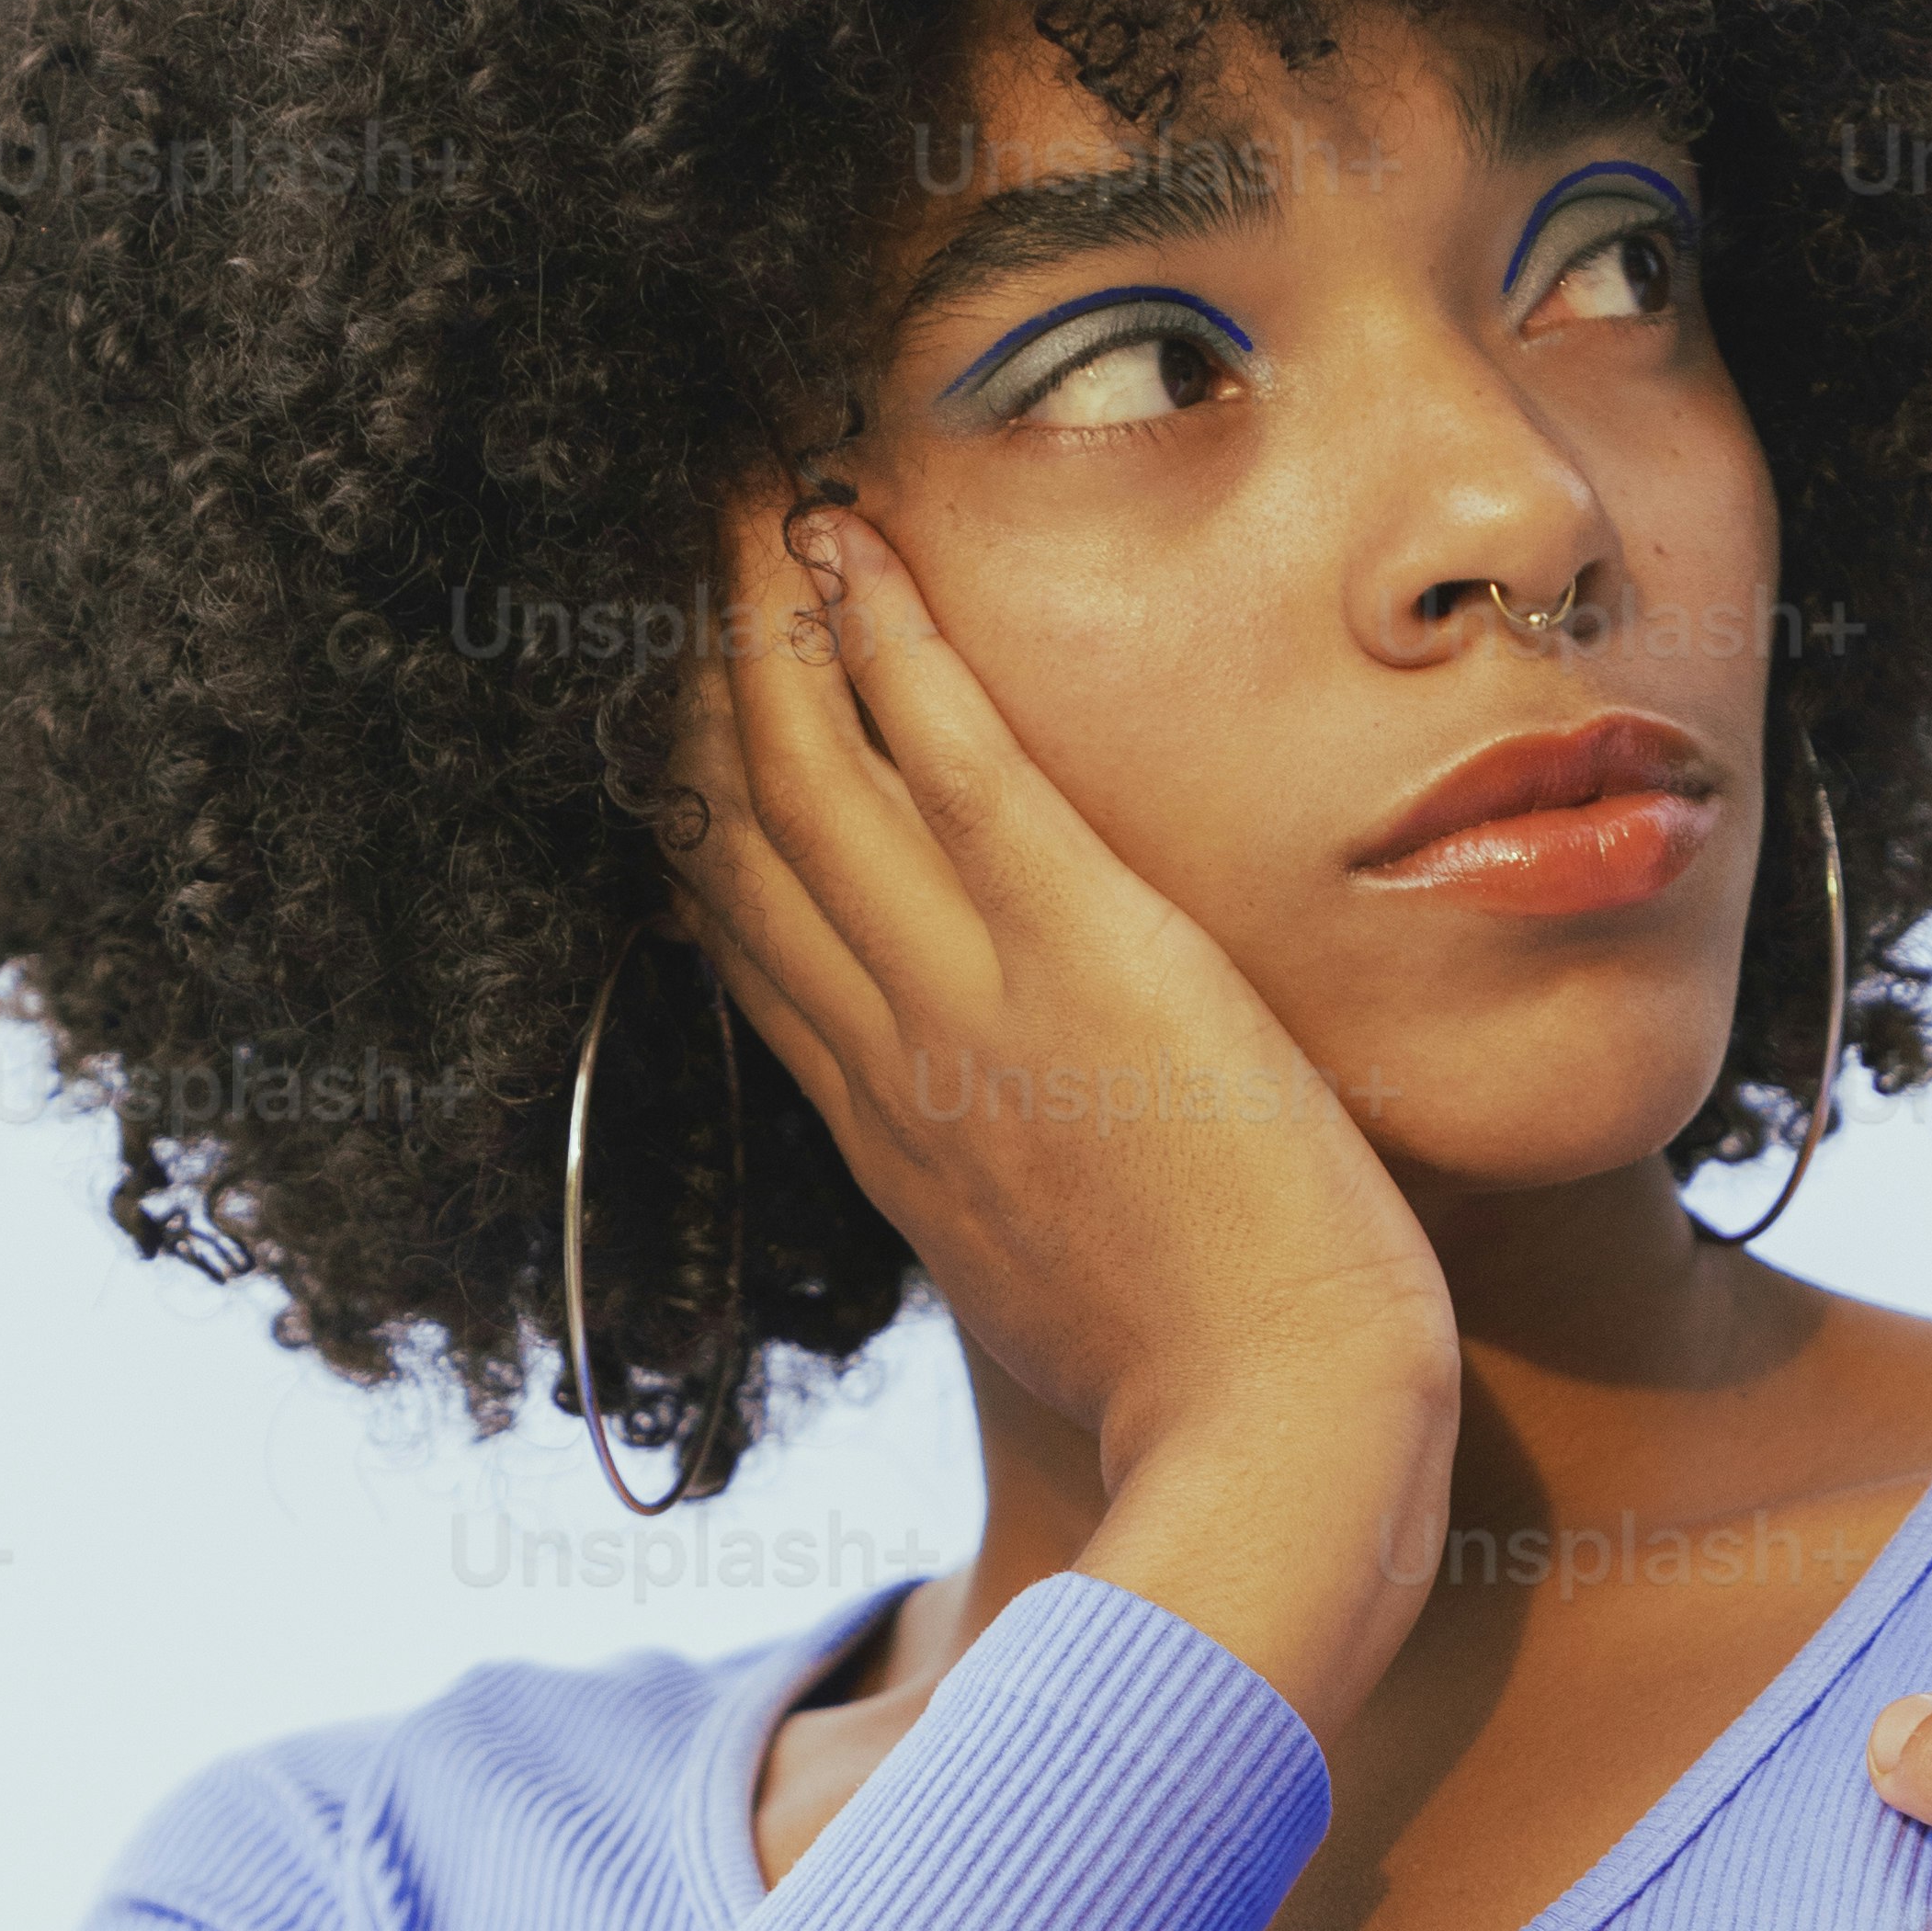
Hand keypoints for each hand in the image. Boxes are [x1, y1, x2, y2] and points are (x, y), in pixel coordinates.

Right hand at [680, 498, 1458, 1737]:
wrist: (1276, 1436)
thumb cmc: (1209, 1393)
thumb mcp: (1057, 1297)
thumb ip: (1013, 1211)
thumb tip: (1011, 1189)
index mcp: (889, 1133)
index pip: (746, 939)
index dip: (689, 810)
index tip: (657, 709)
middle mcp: (892, 1053)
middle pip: (738, 835)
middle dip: (685, 681)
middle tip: (655, 547)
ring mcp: (972, 1001)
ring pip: (810, 777)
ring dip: (761, 619)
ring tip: (736, 494)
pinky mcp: (1083, 956)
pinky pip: (957, 768)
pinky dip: (895, 646)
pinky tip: (857, 541)